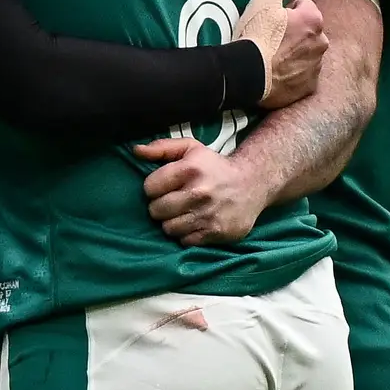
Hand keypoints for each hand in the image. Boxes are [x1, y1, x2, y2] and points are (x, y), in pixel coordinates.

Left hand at [133, 135, 275, 243]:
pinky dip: (187, 235)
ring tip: (184, 213)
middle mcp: (199, 193)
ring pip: (169, 228)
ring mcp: (208, 214)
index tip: (165, 187)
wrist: (253, 183)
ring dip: (173, 222)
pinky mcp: (216, 232)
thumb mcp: (191, 149)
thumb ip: (162, 148)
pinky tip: (196, 223)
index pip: (149, 188)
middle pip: (156, 211)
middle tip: (173, 202)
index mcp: (190, 169)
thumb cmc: (214, 167)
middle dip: (160, 207)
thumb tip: (136, 151)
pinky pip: (185, 241)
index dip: (154, 188)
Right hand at [235, 0, 326, 108]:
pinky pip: (303, 75)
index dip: (285, 11)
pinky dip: (292, 74)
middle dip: (294, 33)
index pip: (303, 7)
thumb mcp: (263, 0)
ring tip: (271, 57)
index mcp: (314, 19)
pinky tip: (275, 73)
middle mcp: (322, 42)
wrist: (246, 74)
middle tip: (270, 40)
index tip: (271, 21)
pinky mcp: (308, 86)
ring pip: (306, 53)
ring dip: (293, 53)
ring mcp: (316, 66)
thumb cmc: (255, 34)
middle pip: (308, 31)